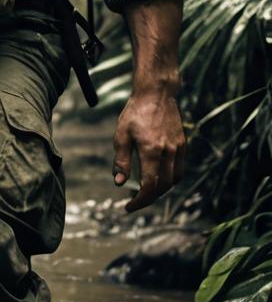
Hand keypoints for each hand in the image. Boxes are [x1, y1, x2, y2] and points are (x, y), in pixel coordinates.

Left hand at [112, 89, 185, 211]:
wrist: (156, 93)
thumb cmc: (135, 112)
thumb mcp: (121, 134)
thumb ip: (121, 160)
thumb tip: (118, 183)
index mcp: (151, 151)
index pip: (149, 186)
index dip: (140, 201)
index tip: (129, 207)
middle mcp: (168, 153)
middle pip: (163, 186)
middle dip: (149, 198)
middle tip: (136, 201)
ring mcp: (178, 149)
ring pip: (174, 179)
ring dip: (161, 189)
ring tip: (147, 190)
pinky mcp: (182, 144)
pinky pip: (179, 168)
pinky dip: (170, 177)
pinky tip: (159, 175)